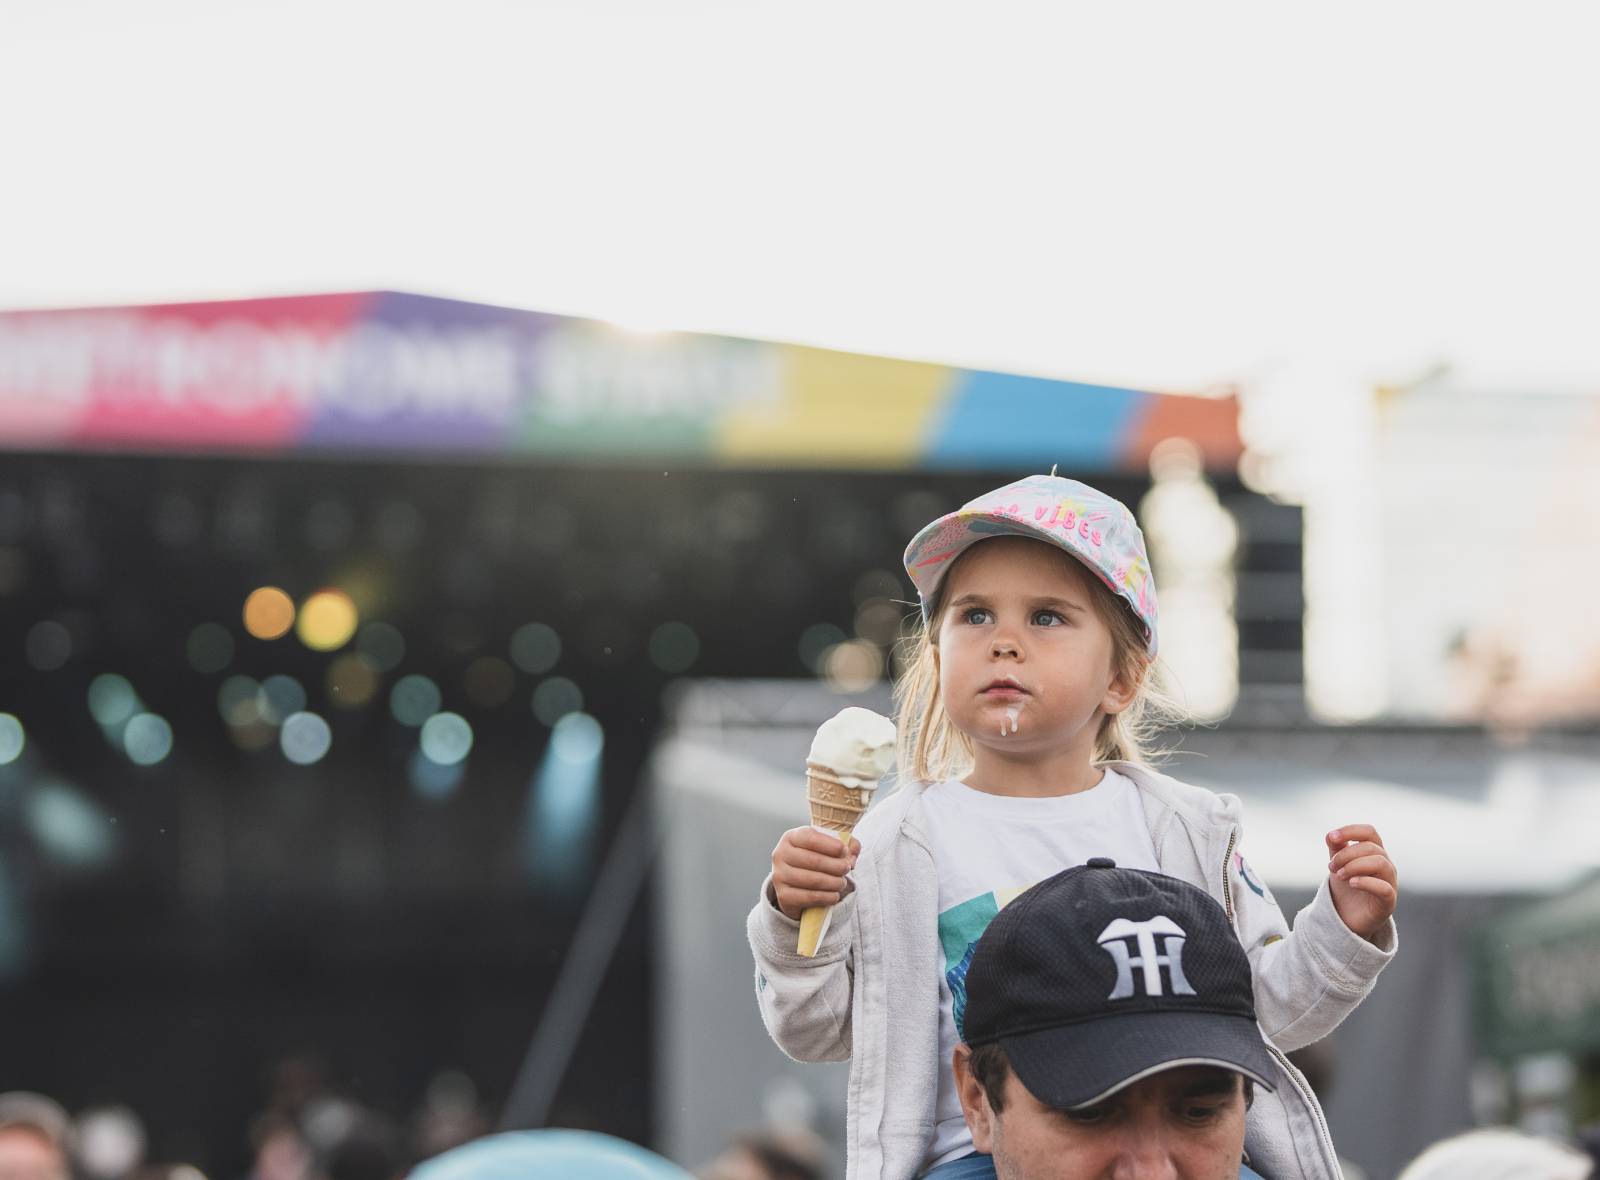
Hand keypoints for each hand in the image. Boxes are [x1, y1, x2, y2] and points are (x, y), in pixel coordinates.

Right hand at [769, 826, 859, 920]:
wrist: (795, 885)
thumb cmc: (815, 859)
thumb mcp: (829, 847)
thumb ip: (846, 844)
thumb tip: (851, 856)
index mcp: (790, 837)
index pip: (810, 838)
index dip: (830, 845)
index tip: (844, 851)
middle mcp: (781, 854)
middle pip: (813, 860)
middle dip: (836, 866)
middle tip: (847, 869)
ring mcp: (779, 876)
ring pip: (813, 880)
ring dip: (834, 882)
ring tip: (842, 882)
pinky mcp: (783, 896)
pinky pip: (810, 897)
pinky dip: (827, 897)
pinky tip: (834, 895)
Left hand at [1326, 824, 1397, 941]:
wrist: (1348, 918)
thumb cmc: (1347, 887)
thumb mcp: (1338, 864)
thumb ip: (1336, 848)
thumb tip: (1331, 835)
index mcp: (1375, 853)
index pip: (1370, 832)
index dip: (1351, 831)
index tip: (1332, 837)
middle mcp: (1386, 865)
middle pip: (1371, 847)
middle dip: (1346, 854)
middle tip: (1331, 866)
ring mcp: (1390, 883)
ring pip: (1381, 863)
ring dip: (1355, 866)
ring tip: (1339, 875)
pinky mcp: (1388, 902)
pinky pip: (1384, 888)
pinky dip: (1366, 882)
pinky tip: (1351, 883)